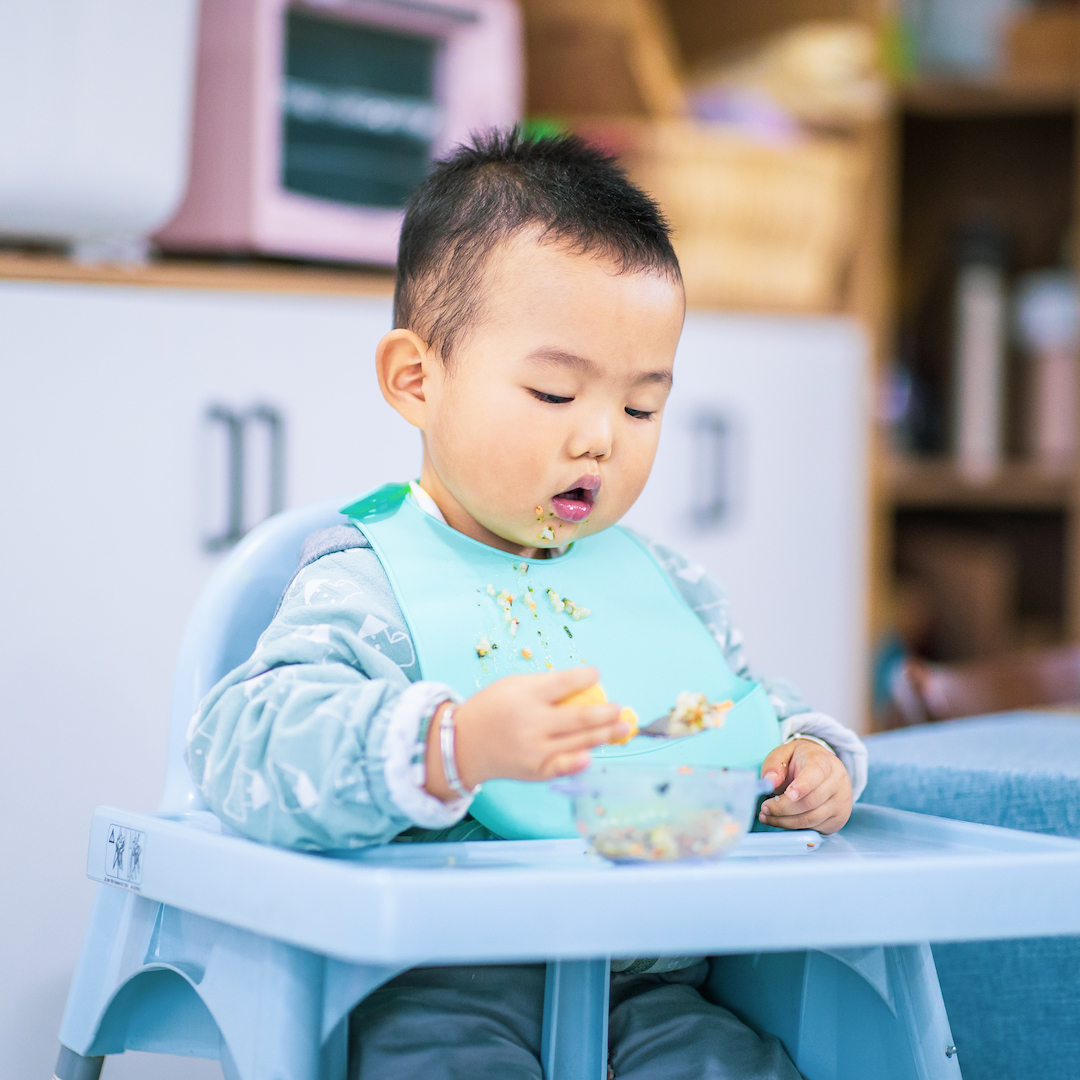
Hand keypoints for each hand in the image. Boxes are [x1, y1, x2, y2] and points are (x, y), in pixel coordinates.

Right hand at [424, 667, 626, 800]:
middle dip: (606, 713)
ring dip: (605, 735)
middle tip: (620, 708)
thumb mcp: (513, 686)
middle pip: (580, 717)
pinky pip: (565, 765)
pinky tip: (593, 753)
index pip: (564, 683)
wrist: (463, 745)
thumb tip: (584, 686)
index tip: (597, 674)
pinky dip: (582, 760)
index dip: (586, 677)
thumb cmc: (492, 709)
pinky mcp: (536, 771)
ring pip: (579, 742)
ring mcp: (535, 751)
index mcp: (525, 697)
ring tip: (622, 728)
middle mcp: (532, 724)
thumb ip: (546, 686)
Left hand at [758, 738, 851, 834]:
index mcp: (823, 761)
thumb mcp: (784, 753)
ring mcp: (841, 802)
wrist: (825, 767)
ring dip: (786, 821)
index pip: (816, 773)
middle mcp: (837, 782)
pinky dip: (795, 827)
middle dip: (783, 808)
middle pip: (811, 801)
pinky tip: (781, 821)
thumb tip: (769, 781)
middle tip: (765, 808)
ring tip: (767, 816)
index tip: (789, 794)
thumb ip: (773, 764)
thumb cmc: (801, 760)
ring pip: (812, 818)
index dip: (803, 785)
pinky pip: (815, 828)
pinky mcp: (838, 819)